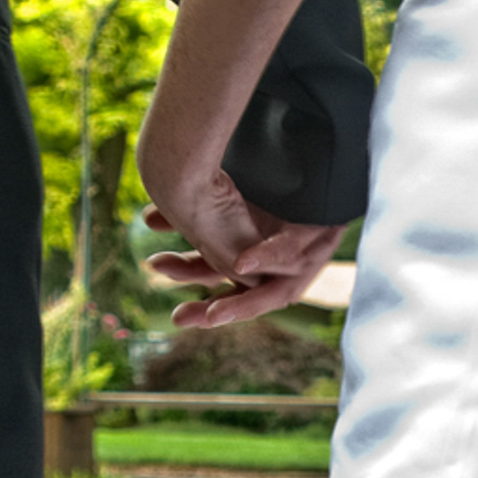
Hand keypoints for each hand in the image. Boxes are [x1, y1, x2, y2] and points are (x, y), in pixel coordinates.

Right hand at [143, 197, 344, 326]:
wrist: (329, 158)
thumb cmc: (278, 178)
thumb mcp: (229, 197)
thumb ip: (196, 214)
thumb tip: (148, 219)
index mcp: (258, 257)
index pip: (223, 283)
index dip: (197, 296)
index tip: (170, 304)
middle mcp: (281, 266)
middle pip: (246, 297)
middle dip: (215, 312)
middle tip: (181, 319)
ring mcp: (304, 257)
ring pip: (271, 289)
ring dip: (241, 302)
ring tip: (214, 314)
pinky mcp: (320, 237)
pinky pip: (291, 251)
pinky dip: (267, 257)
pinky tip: (244, 262)